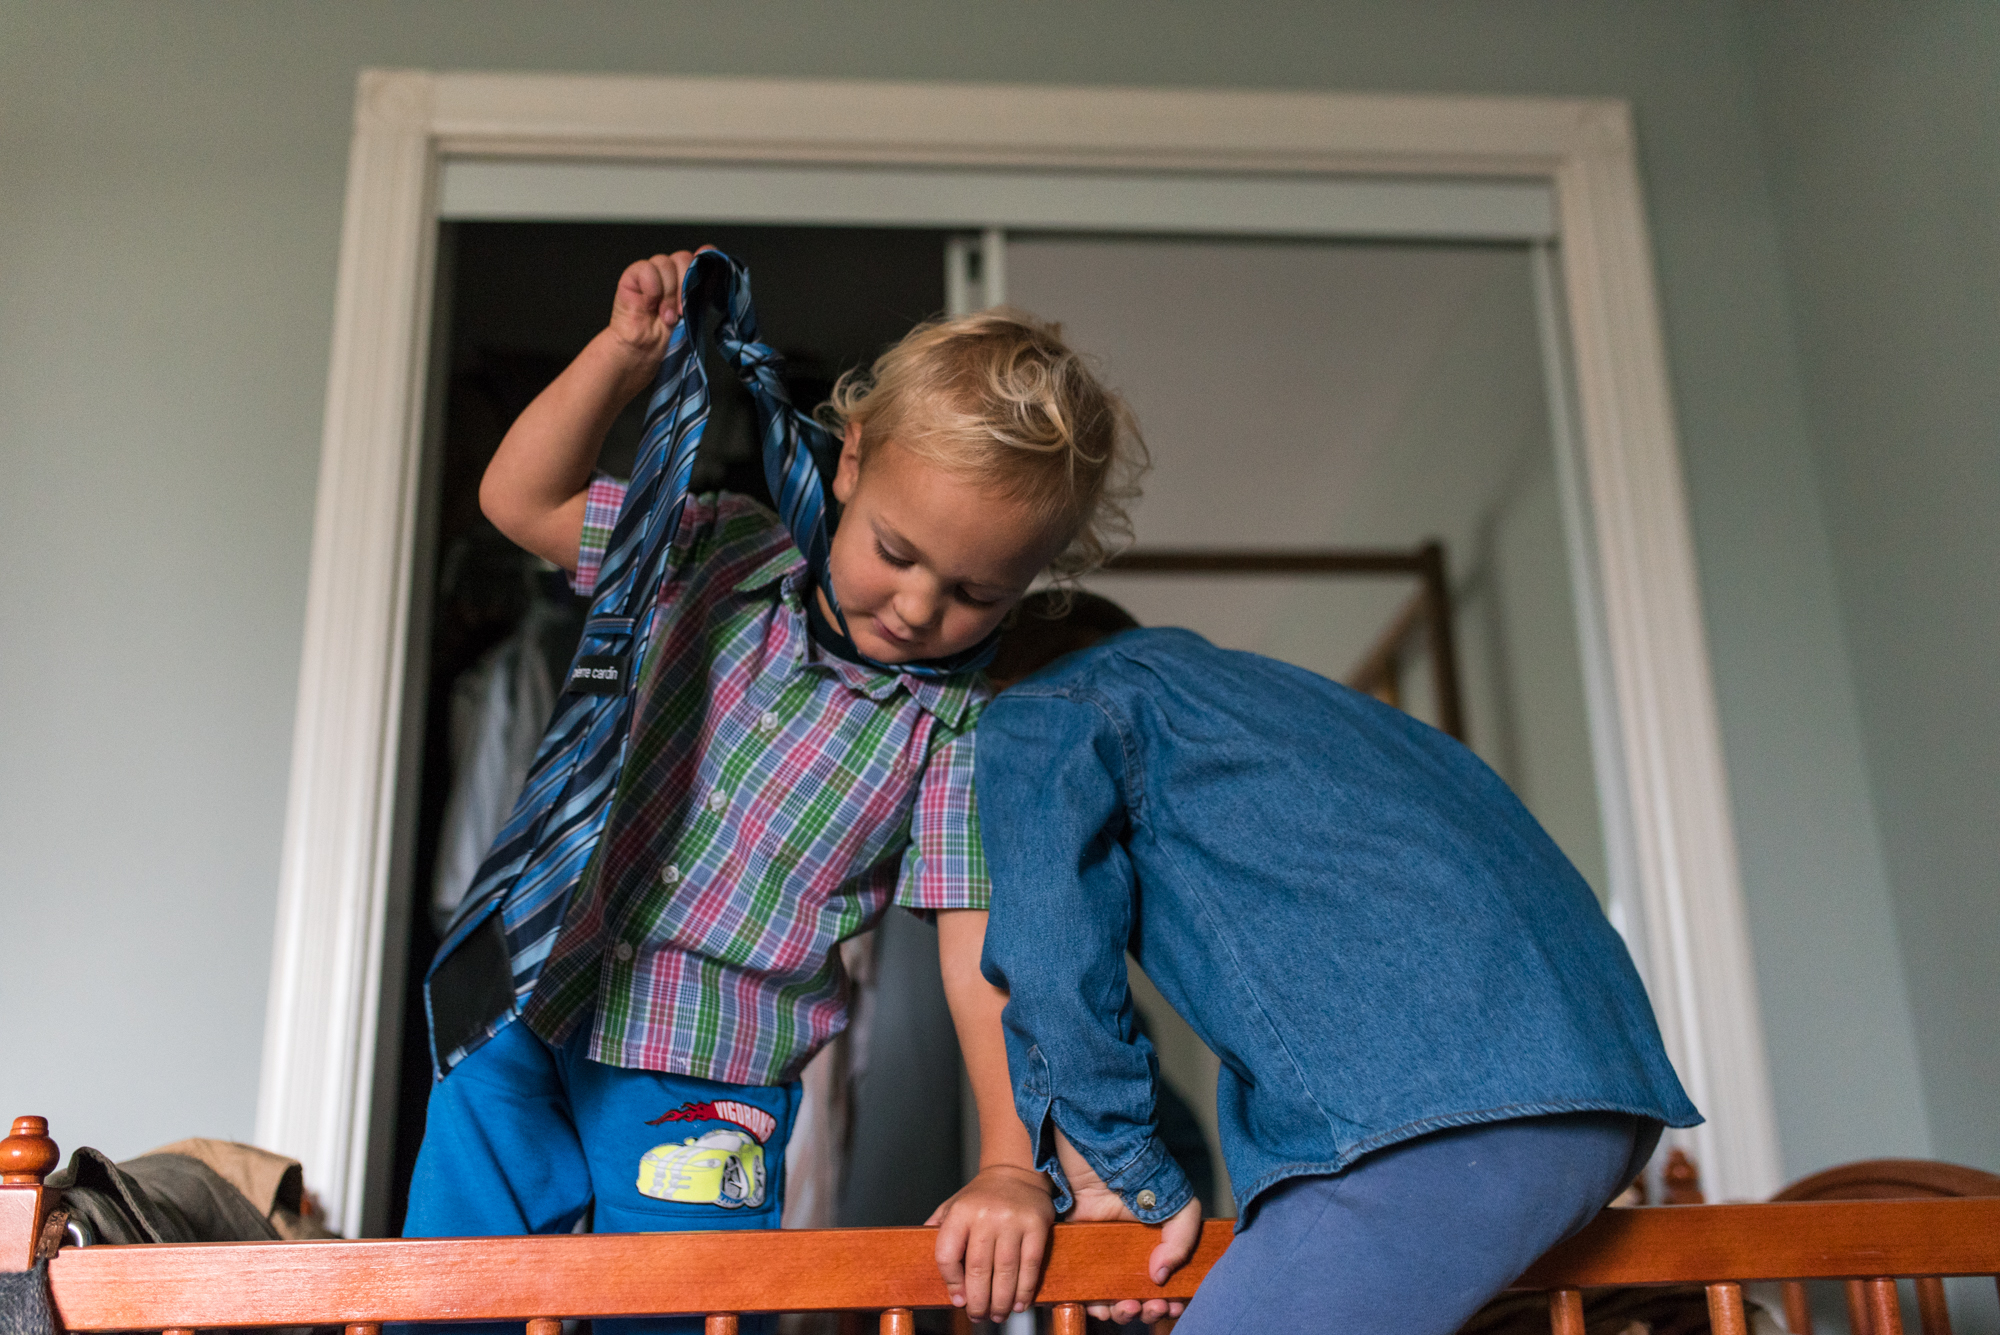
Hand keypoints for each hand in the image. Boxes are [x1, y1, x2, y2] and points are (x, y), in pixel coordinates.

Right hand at [605, 250, 701, 373]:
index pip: (699, 254)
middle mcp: (670, 270)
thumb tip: (718, 270)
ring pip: (665, 263)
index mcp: (686, 276)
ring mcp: (652, 271)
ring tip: (666, 315)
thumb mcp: (694, 310)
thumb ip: (704, 288)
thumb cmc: (668, 332)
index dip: (705, 256)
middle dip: (685, 286)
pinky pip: (647, 269)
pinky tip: (649, 304)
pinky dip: (652, 288)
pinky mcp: (633, 274)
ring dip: (668, 293)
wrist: (644, 347)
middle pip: (683, 258)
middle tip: (681, 311)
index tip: (710, 265)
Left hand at [927, 1164, 1055, 1320]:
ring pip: (1005, 1271)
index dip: (951, 1283)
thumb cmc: (981, 1196)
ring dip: (1001, 1301)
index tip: (958, 1300)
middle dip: (978, 1301)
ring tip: (998, 1315)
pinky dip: (1025, 1289)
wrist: (1016, 1172)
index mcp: (960, 1212)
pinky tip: (1020, 1303)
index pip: (947, 1255)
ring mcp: (1012, 1220)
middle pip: (978, 1269)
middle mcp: (985, 1215)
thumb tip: (918, 1253)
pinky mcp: (1036, 1225)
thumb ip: (938, 1229)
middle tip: (979, 1316)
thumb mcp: (952, 1205)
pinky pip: (1030, 1265)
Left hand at [1056, 1133, 1202, 1324]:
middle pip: (1137, 1292)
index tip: (1172, 1305)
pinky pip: (1078, 1281)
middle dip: (1145, 1309)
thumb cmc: (1138, 1167)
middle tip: (1148, 1307)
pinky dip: (1086, 1299)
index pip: (1166, 1279)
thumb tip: (1161, 1274)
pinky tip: (1096, 1302)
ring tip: (1125, 1306)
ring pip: (1108, 1293)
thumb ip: (1181, 1238)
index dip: (1170, 1299)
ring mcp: (1099, 1248)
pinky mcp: (1072, 1245)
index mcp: (1154, 1239)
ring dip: (1119, 1310)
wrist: (1093, 1144)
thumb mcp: (1177, 1201)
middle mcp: (1127, 1247)